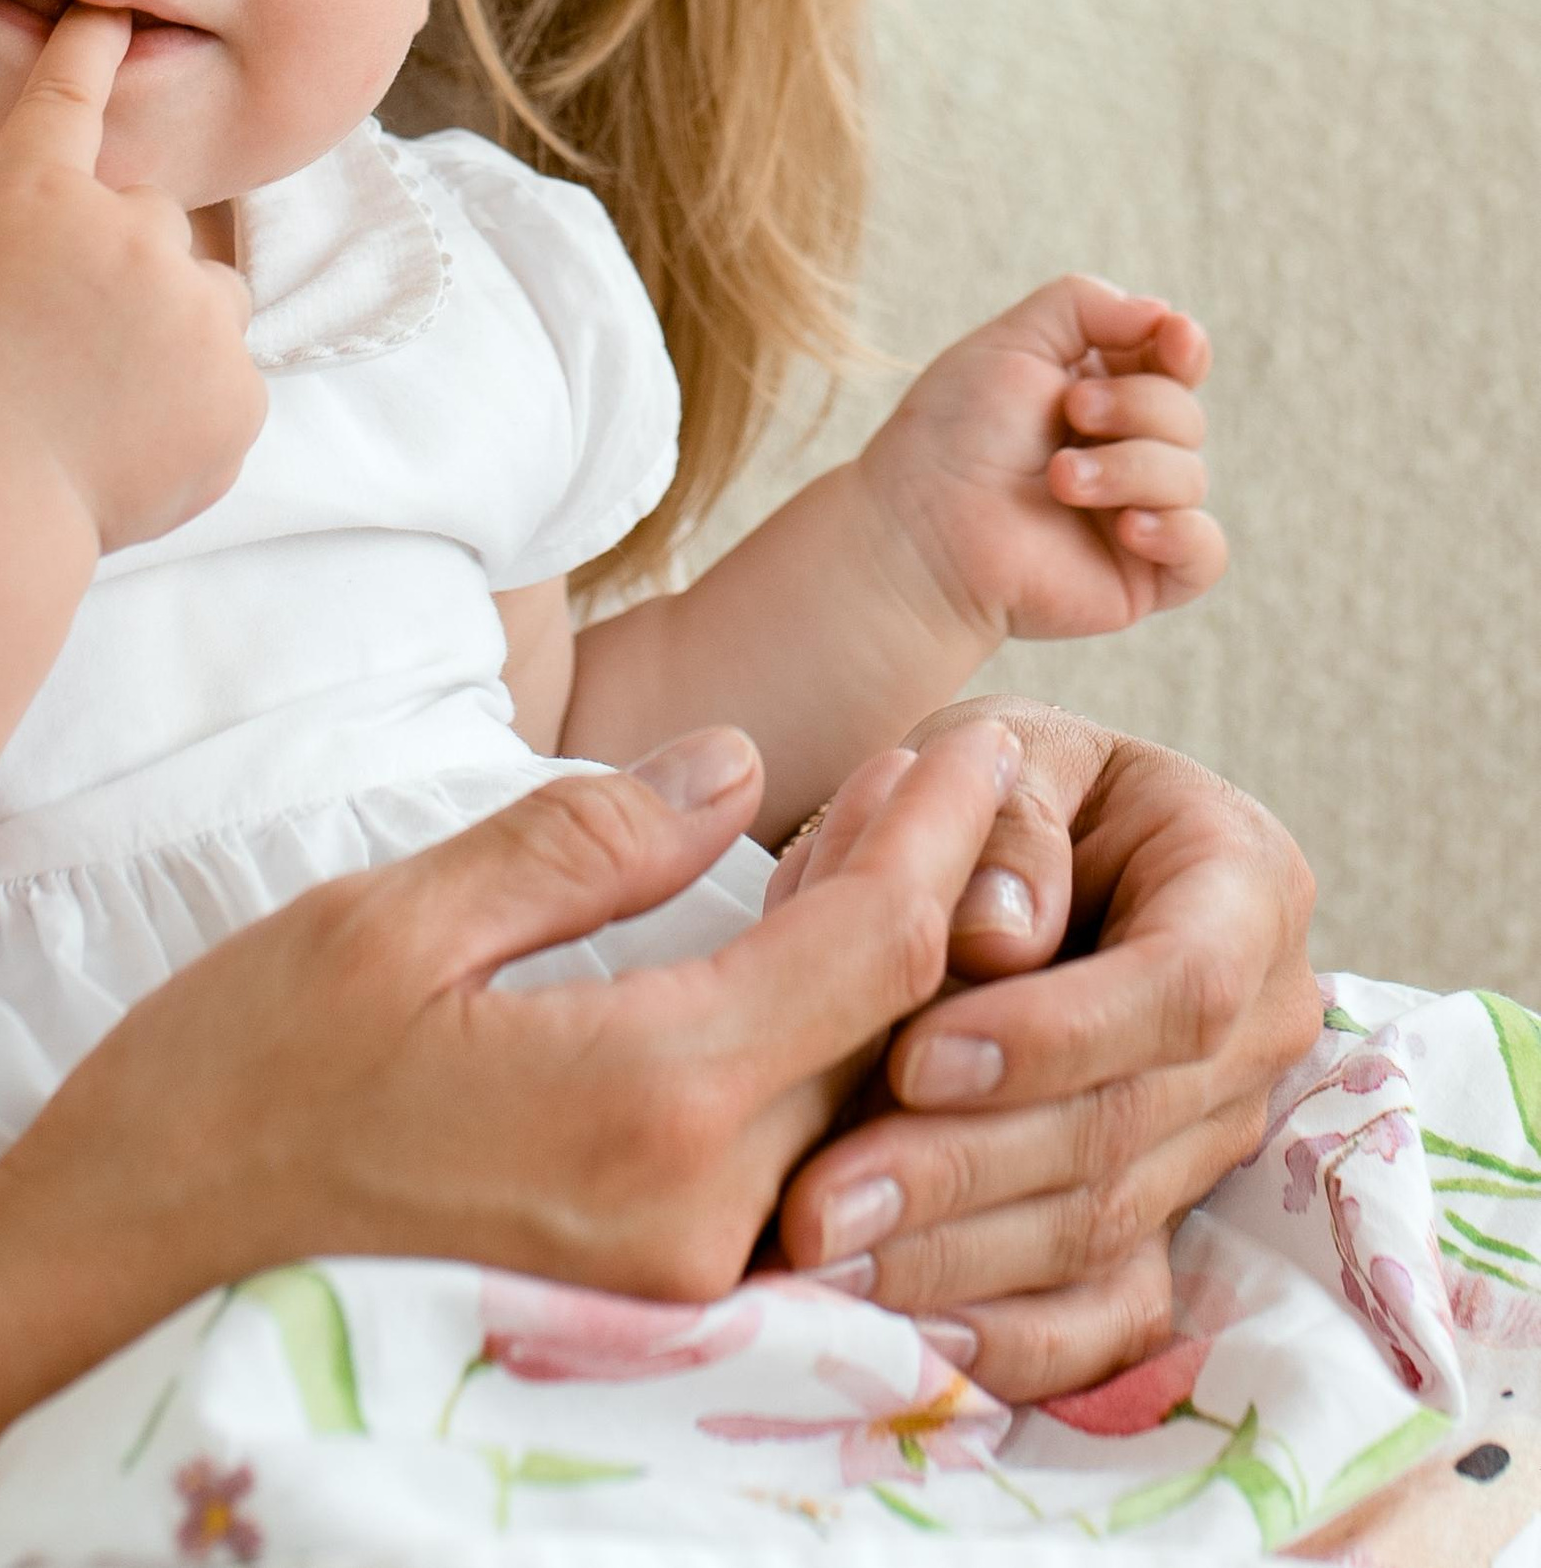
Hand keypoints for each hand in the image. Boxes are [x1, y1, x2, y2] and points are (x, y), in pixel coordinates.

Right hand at [0, 5, 262, 551]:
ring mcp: (193, 312)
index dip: (90, 54)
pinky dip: (193, 413)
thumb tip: (85, 273)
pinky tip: (132, 454)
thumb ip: (30, 248)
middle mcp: (131, 234)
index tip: (112, 16)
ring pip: (209, 301)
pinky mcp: (238, 390)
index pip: (67, 105)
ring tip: (105, 403)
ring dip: (176, 330)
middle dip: (128, 271)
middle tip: (70, 349)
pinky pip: (227, 384)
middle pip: (156, 226)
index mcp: (40, 200)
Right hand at [0, 721, 1027, 1307]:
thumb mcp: (391, 920)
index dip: (941, 825)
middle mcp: (701, 1223)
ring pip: (852, 1116)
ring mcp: (679, 1295)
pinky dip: (826, 1076)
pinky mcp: (645, 1325)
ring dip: (890, 987)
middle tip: (946, 772)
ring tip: (891, 859)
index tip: (975, 731)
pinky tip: (806, 993)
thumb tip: (736, 768)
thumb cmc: (226, 1092)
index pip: (875, 945)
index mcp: (650, 1102)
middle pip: (893, 1038)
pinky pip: (791, 1183)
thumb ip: (583, 842)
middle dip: (939, 894)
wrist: (117, 1290)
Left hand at [773, 700, 1322, 1399]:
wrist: (1017, 849)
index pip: (1181, 987)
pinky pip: (1110, 1309)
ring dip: (957, 1254)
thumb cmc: (1002, 783)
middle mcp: (1261, 1023)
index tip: (918, 1060)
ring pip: (1104, 1224)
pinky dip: (1014, 1335)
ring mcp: (1220, 1133)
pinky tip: (908, 1335)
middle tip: (823, 1203)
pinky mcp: (1168, 1216)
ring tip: (825, 1257)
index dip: (1056, 1037)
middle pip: (1128, 1126)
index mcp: (1245, 883)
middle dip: (966, 1168)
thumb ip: (1004, 823)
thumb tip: (998, 939)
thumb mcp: (1000, 749)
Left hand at [858, 277, 1225, 646]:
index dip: (1183, 347)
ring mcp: (1137, 512)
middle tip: (1070, 413)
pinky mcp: (1144, 574)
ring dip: (1126, 469)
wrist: (921, 529)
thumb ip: (1085, 306)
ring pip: (1191, 476)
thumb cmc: (954, 432)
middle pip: (1186, 414)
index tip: (1172, 338)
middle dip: (1135, 406)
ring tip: (1058, 481)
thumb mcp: (1013, 342)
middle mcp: (1124, 449)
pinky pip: (1206, 551)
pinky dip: (1179, 532)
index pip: (1173, 360)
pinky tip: (1129, 528)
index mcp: (1100, 391)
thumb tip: (1165, 314)